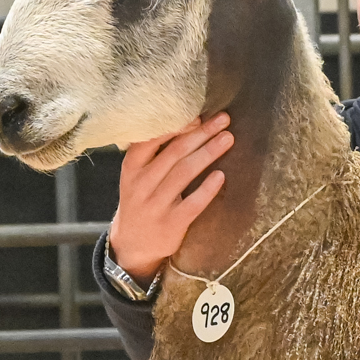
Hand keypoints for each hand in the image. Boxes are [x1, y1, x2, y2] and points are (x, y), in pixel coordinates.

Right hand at [109, 112, 233, 279]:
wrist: (132, 243)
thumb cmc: (141, 200)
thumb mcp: (136, 175)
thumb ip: (153, 153)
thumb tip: (187, 123)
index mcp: (132, 167)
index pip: (150, 139)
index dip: (175, 126)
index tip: (197, 116)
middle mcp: (142, 183)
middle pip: (174, 152)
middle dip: (201, 134)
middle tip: (223, 120)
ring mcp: (156, 204)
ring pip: (185, 173)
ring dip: (208, 153)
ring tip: (228, 138)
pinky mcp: (172, 223)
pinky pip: (193, 203)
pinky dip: (208, 188)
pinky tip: (221, 176)